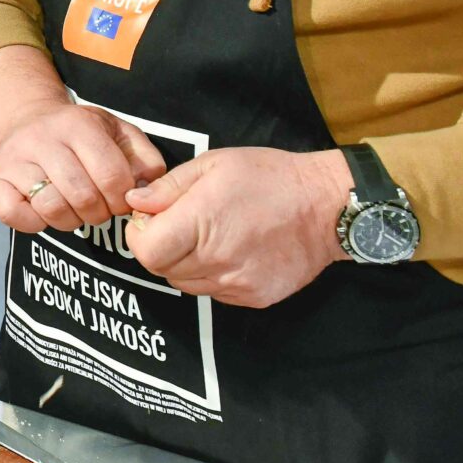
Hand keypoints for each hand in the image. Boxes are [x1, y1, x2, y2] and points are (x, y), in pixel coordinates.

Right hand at [0, 101, 167, 231]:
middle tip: (99, 208)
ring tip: (74, 209)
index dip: (123, 199)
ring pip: (52, 208)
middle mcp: (42, 138)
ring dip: (71, 220)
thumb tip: (143, 191)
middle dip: (100, 213)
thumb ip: (144, 158)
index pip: (112, 176)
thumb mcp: (118, 132)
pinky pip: (16, 216)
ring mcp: (14, 159)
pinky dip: (36, 223)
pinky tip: (46, 210)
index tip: (120, 200)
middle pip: (83, 196)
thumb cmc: (81, 135)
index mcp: (78, 124)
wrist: (28, 120)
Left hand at [125, 146, 350, 306]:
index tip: (148, 221)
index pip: (146, 250)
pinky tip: (228, 251)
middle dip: (159, 248)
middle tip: (177, 226)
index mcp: (202, 222)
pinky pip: (214, 293)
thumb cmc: (269, 177)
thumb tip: (134, 201)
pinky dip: (210, 276)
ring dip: (183, 263)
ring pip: (185, 283)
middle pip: (162, 269)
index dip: (139, 236)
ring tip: (206, 236)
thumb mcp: (213, 165)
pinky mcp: (255, 297)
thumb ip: (168, 187)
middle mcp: (217, 259)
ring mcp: (237, 283)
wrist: (327, 206)